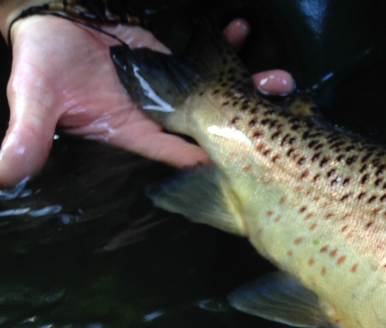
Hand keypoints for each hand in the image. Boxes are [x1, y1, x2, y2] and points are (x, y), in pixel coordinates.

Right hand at [0, 15, 294, 186]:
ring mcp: (171, 83)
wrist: (44, 17)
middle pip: (211, 123)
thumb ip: (27, 136)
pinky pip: (205, 51)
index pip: (176, 151)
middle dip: (246, 118)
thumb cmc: (38, 59)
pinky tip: (240, 29)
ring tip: (280, 79)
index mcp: (133, 130)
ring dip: (248, 82)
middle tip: (280, 109)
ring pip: (217, 88)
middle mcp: (159, 112)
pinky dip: (225, 40)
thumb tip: (3, 174)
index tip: (239, 156)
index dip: (206, 156)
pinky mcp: (172, 55)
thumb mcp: (32, 98)